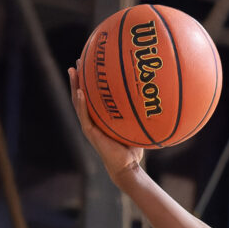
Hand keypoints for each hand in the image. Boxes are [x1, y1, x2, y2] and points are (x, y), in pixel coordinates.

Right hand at [68, 60, 143, 179]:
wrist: (127, 166)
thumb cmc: (133, 150)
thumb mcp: (136, 128)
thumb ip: (139, 115)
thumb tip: (156, 101)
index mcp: (99, 118)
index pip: (92, 96)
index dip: (89, 82)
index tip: (89, 65)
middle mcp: (91, 120)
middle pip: (81, 95)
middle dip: (78, 78)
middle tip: (77, 61)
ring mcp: (89, 126)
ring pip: (78, 102)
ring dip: (75, 86)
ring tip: (73, 71)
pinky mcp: (90, 132)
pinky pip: (84, 115)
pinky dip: (81, 103)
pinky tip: (80, 92)